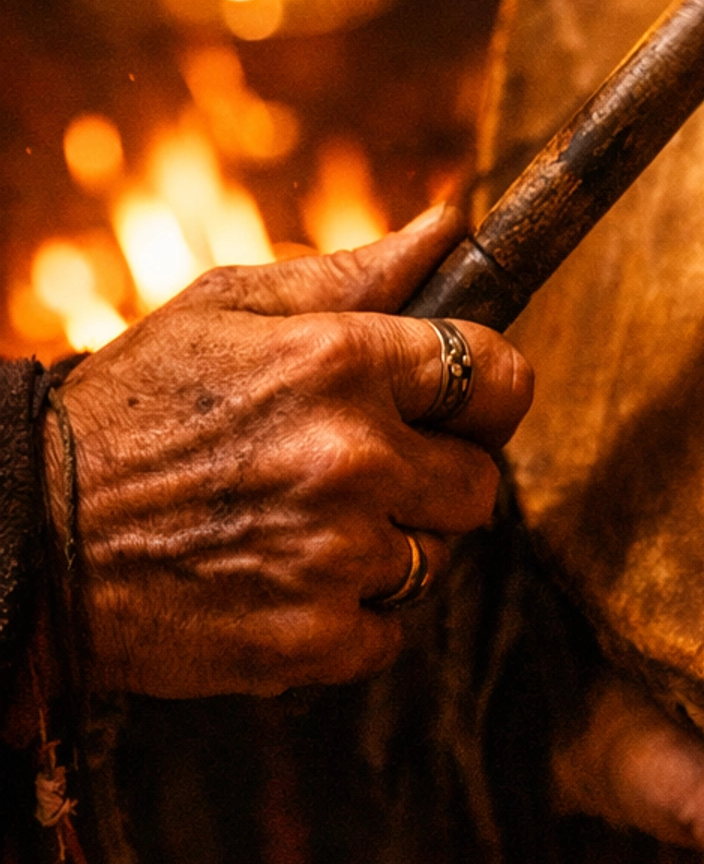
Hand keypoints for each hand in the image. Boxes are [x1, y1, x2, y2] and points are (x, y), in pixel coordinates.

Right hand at [48, 203, 531, 698]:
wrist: (29, 534)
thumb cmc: (128, 410)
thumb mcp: (223, 309)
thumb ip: (352, 274)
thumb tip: (448, 225)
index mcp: (338, 361)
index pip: (496, 375)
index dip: (484, 392)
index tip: (455, 406)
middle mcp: (352, 456)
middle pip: (480, 480)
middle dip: (435, 476)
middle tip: (364, 473)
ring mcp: (336, 554)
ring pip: (436, 559)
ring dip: (390, 549)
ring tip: (306, 527)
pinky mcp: (312, 639)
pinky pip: (390, 633)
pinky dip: (350, 619)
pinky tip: (285, 583)